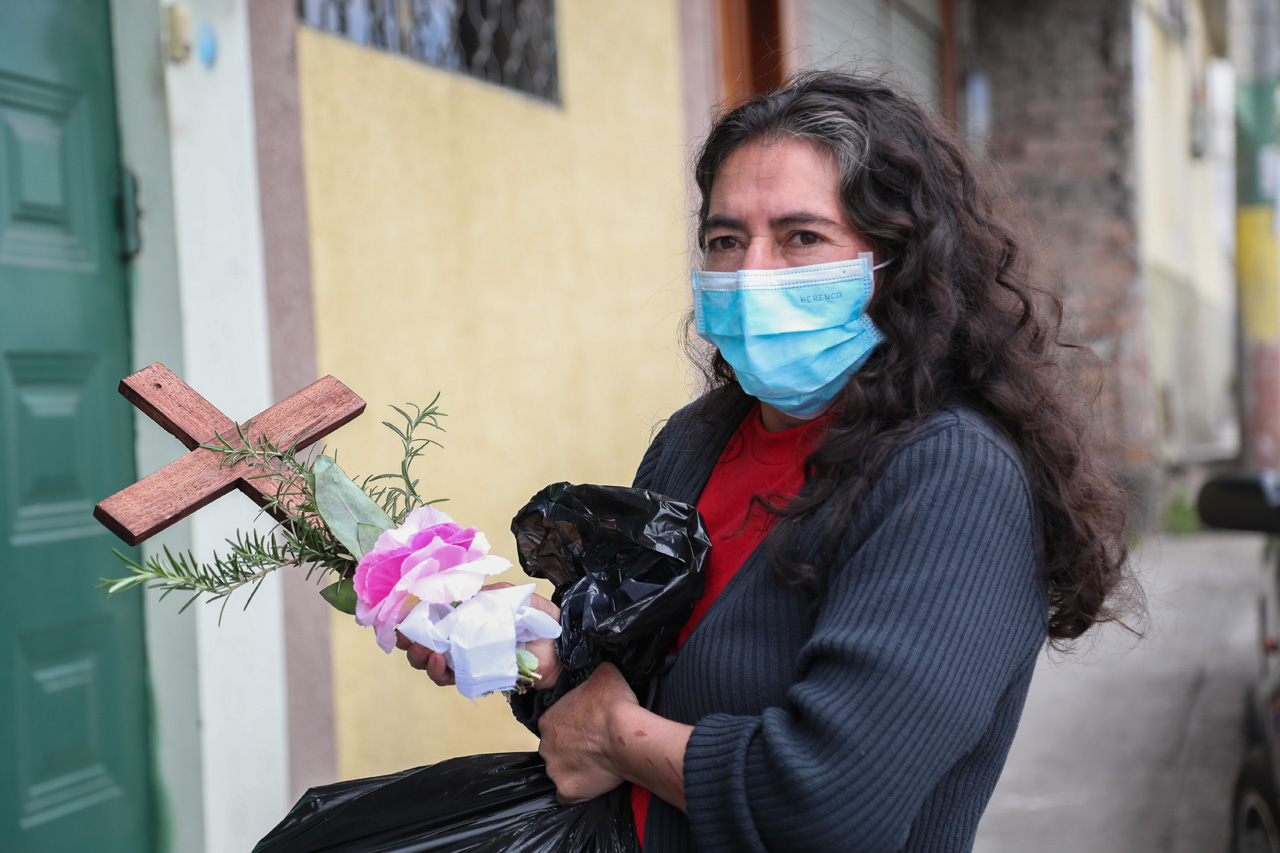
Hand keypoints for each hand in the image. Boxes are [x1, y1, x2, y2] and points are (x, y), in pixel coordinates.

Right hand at [394, 582, 563, 689]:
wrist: (560, 646)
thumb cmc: (537, 617)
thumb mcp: (508, 596)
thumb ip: (483, 594)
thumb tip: (455, 594)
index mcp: (465, 615)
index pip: (429, 617)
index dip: (410, 618)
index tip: (398, 616)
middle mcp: (461, 637)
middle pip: (422, 643)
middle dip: (409, 640)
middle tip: (408, 637)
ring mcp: (467, 658)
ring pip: (431, 663)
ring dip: (421, 657)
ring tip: (427, 651)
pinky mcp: (476, 677)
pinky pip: (451, 678)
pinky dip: (440, 671)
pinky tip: (441, 661)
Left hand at [538, 662, 636, 802]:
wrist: (626, 735)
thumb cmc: (613, 704)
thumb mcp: (604, 674)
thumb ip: (594, 674)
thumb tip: (598, 671)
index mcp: (548, 720)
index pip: (556, 725)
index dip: (573, 726)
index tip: (589, 727)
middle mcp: (545, 746)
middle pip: (556, 749)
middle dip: (572, 748)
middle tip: (595, 745)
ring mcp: (555, 770)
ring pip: (562, 771)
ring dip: (575, 769)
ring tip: (599, 763)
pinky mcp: (567, 791)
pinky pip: (569, 794)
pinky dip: (579, 790)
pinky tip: (594, 781)